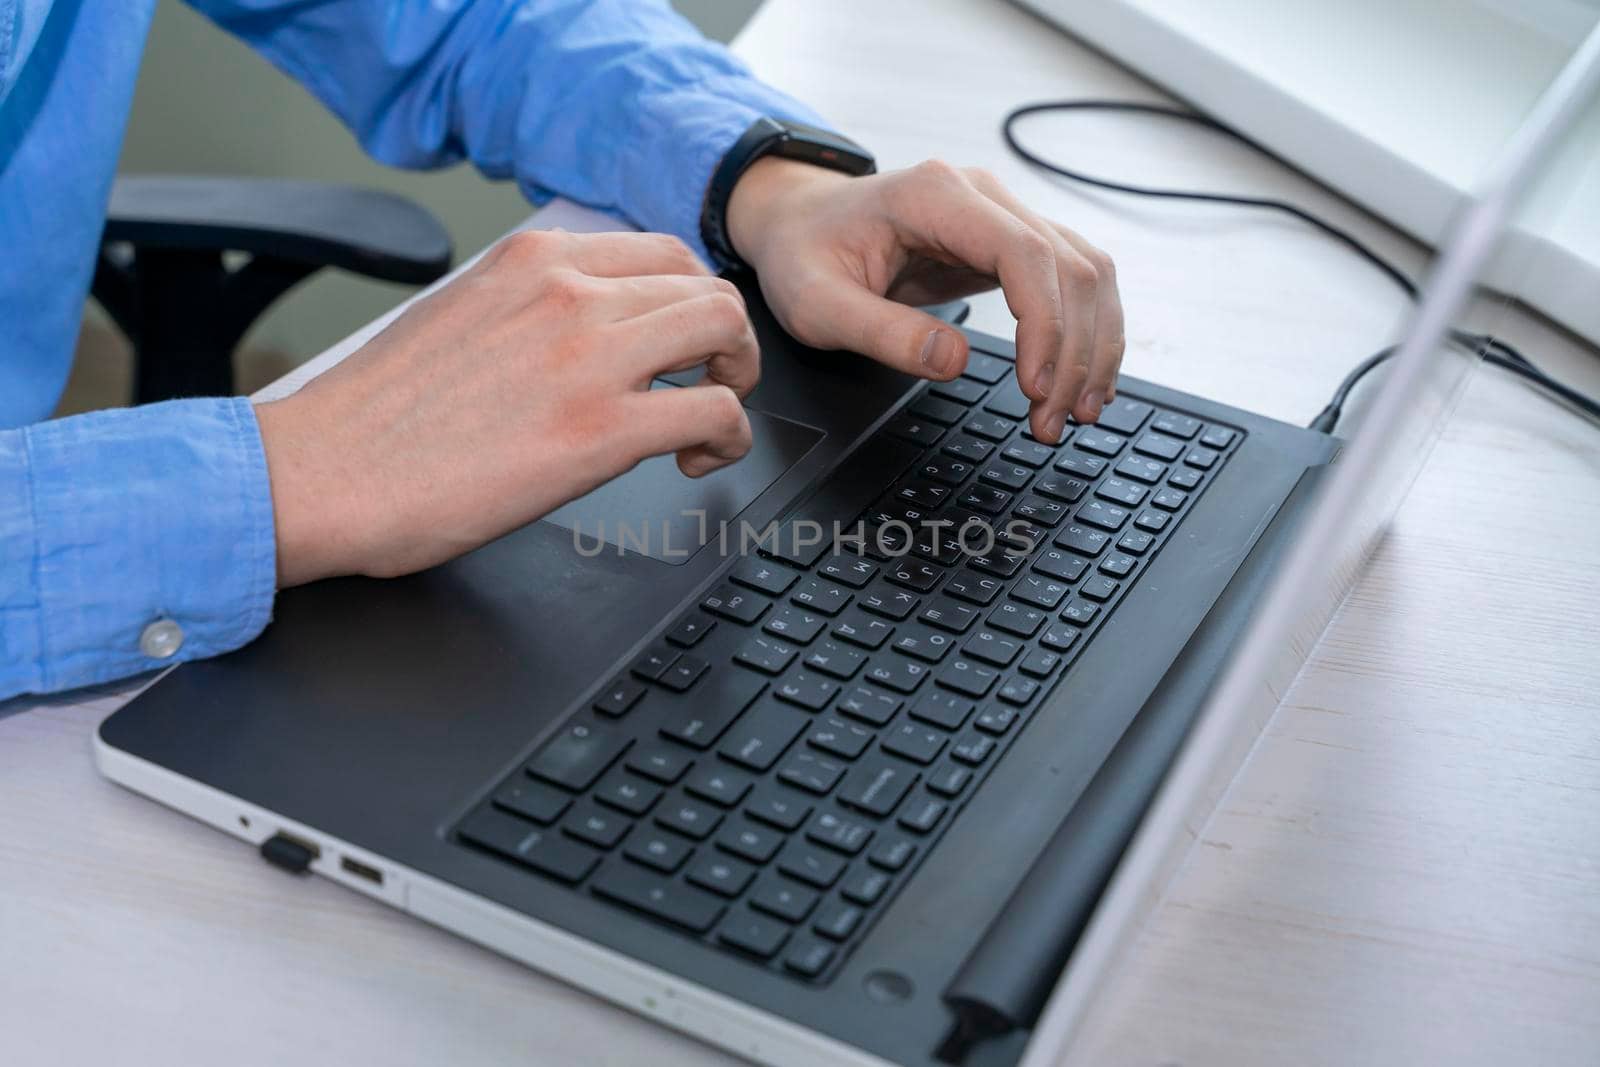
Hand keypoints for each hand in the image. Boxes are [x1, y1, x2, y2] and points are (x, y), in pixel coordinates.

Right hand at [255, 229, 758, 586]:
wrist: (318, 473)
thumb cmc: (375, 417)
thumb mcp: (460, 316)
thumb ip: (530, 309)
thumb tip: (580, 332)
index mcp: (533, 259)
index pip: (659, 253)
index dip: (688, 303)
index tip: (680, 344)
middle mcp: (568, 291)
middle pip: (705, 287)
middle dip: (723, 341)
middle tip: (708, 385)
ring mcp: (589, 355)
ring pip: (724, 332)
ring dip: (735, 380)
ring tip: (705, 422)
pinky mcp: (601, 430)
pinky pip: (715, 412)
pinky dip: (728, 438)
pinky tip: (693, 461)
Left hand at [727, 157, 1123, 442]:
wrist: (799, 220)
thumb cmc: (803, 253)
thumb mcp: (817, 303)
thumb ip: (882, 333)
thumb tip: (953, 361)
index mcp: (935, 196)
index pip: (1025, 252)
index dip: (1044, 323)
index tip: (1034, 387)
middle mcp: (982, 196)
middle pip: (1070, 266)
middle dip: (1074, 352)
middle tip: (1054, 421)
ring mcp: (1002, 216)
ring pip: (1087, 273)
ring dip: (1092, 346)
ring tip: (1076, 412)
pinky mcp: (1009, 245)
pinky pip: (1072, 282)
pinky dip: (1086, 333)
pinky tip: (1081, 378)